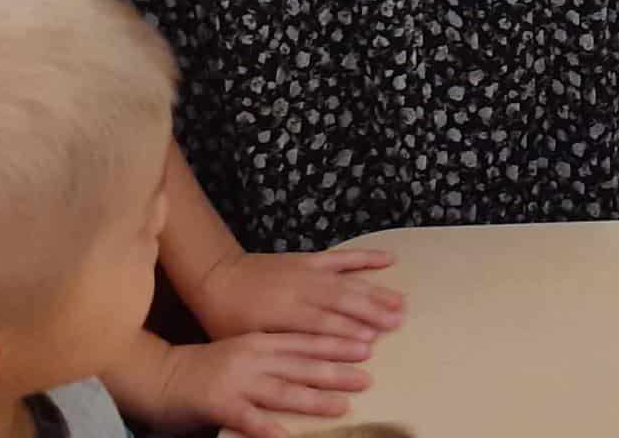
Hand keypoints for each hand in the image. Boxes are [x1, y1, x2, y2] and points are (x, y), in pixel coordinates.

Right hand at [146, 334, 373, 437]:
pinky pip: (250, 419)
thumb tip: (313, 362)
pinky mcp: (220, 405)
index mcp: (259, 341)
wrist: (159, 372)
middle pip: (301, 365)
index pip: (305, 341)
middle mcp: (252, 358)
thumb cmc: (208, 363)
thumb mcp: (244, 348)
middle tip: (366, 378)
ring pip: (283, 391)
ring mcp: (236, 382)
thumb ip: (275, 352)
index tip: (365, 346)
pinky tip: (289, 436)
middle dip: (336, 372)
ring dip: (314, 399)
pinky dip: (270, 428)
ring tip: (342, 407)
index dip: (336, 344)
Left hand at [189, 248, 404, 344]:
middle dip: (371, 312)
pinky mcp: (310, 260)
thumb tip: (311, 362)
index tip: (370, 342)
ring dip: (375, 292)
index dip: (346, 333)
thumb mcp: (247, 339)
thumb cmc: (229, 317)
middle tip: (396, 323)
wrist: (217, 277)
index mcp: (281, 312)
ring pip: (346, 281)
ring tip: (400, 303)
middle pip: (341, 301)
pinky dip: (365, 258)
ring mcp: (307, 272)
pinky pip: (342, 257)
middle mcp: (299, 290)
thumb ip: (281, 347)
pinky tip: (388, 260)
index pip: (320, 324)